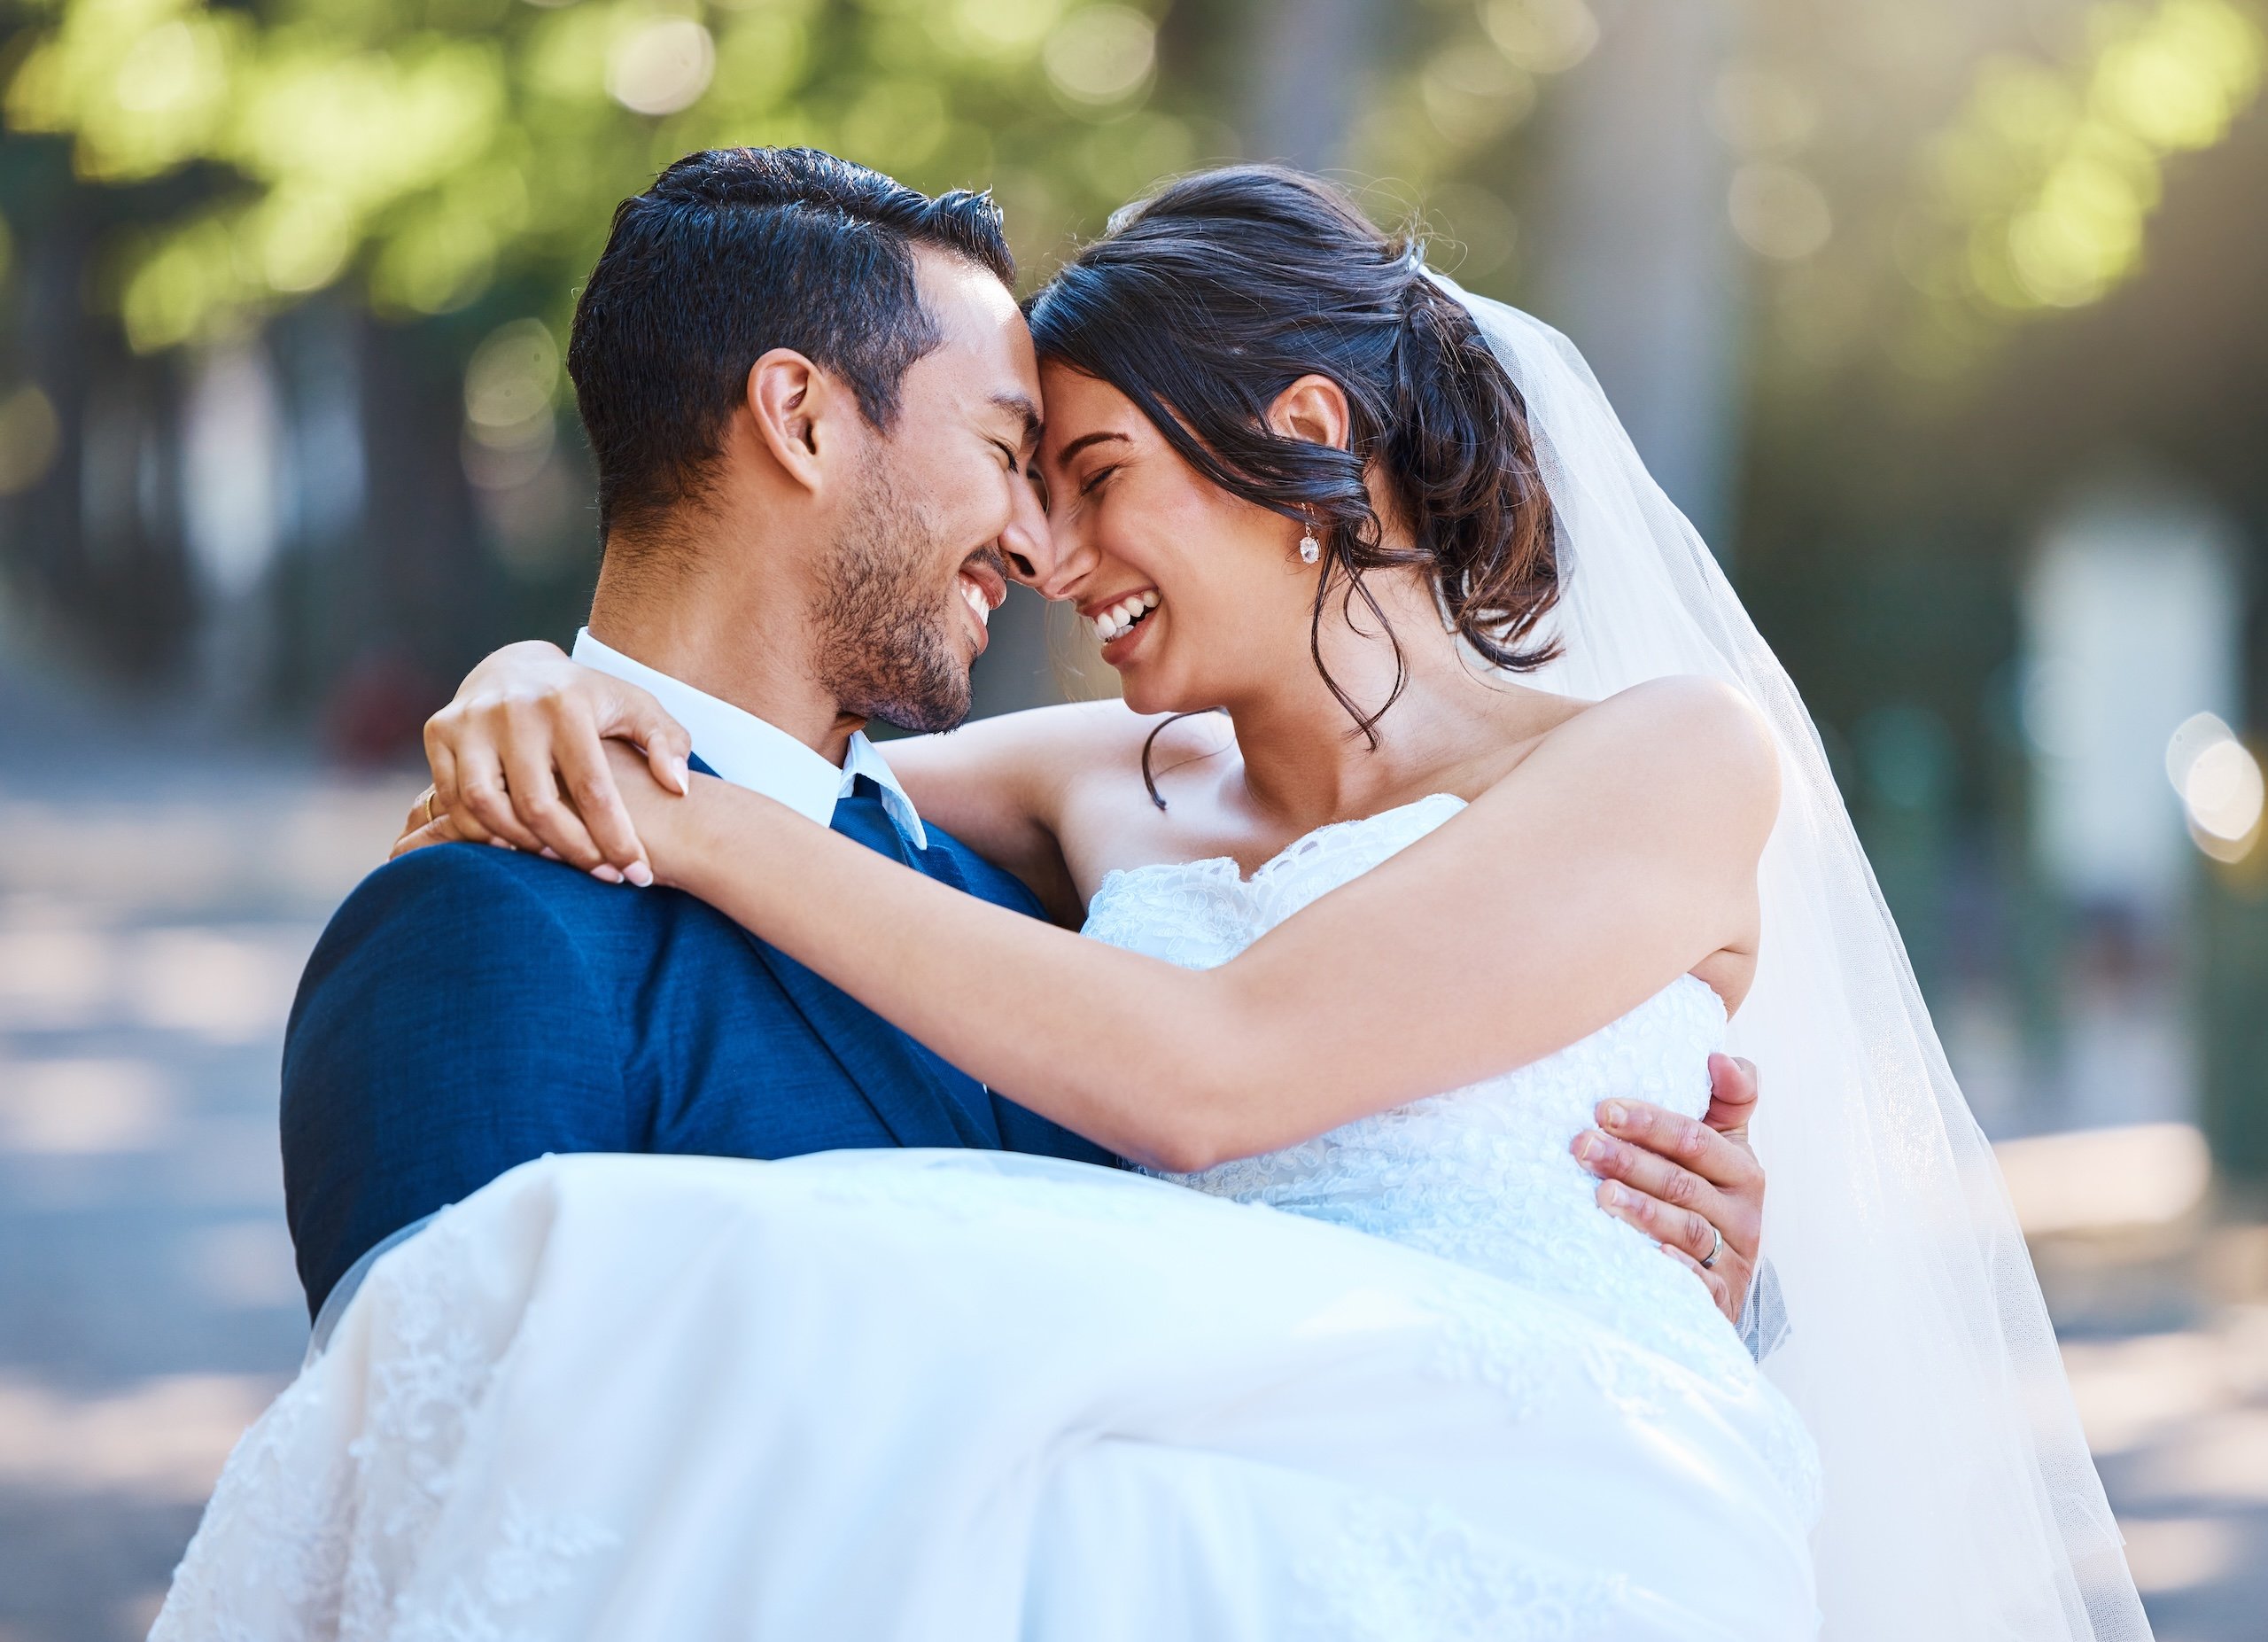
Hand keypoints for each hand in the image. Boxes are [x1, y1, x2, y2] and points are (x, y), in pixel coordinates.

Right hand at [388, 640, 692, 881]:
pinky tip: (516, 845)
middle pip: (537, 805)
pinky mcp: (438, 731)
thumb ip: (667, 742)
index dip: (616, 838)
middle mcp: (512, 709)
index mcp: (566, 704)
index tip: (638, 873)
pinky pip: (453, 800)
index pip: (592, 788)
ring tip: (558, 861)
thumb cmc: (588, 700)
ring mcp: (469, 720)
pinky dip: (481, 832)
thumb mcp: (636, 708)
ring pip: (487, 808)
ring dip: (523, 846)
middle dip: (573, 851)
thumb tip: (678, 786)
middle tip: (601, 876)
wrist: (518, 666)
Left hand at [1568, 1053, 1762, 1323]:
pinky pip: (1698, 1283)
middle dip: (1630, 1160)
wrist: (1721, 1282)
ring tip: (1600, 1194)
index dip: (1652, 1122)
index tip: (1604, 1108)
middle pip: (1683, 1182)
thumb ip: (1728, 1099)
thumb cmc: (1707, 1199)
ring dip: (1644, 1209)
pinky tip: (1648, 1254)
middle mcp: (1743, 1214)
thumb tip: (1718, 1056)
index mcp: (1742, 1171)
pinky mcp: (1720, 1299)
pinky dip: (1674, 1267)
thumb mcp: (1723, 1149)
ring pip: (1688, 1229)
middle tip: (1581, 1145)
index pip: (1696, 1139)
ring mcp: (1733, 1258)